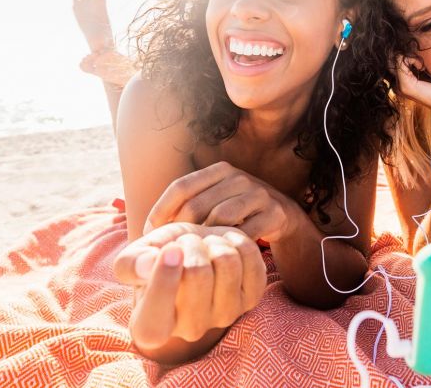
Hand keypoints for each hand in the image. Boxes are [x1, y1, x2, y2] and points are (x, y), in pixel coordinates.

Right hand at [114, 222, 266, 345]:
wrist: (191, 256)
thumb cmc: (156, 257)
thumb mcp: (133, 258)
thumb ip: (130, 263)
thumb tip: (149, 264)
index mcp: (151, 328)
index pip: (157, 312)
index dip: (165, 276)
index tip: (170, 248)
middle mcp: (190, 331)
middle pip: (197, 273)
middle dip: (190, 244)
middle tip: (185, 243)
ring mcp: (225, 316)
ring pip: (227, 261)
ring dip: (213, 241)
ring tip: (203, 245)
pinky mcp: (251, 297)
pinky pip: (250, 257)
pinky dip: (236, 240)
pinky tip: (222, 246)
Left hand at [144, 162, 299, 242]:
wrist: (282, 215)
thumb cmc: (237, 213)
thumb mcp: (214, 201)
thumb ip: (188, 206)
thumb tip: (148, 229)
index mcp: (219, 170)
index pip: (181, 187)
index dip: (161, 210)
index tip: (149, 233)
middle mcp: (238, 177)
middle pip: (197, 205)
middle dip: (180, 231)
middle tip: (170, 253)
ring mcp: (258, 194)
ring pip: (221, 218)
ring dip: (205, 240)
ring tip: (194, 256)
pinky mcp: (275, 213)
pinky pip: (246, 233)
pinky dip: (229, 248)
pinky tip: (219, 260)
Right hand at [395, 56, 430, 119]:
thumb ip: (419, 60)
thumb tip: (410, 42)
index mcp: (403, 82)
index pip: (394, 57)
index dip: (406, 52)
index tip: (422, 59)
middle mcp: (398, 85)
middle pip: (391, 57)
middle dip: (406, 52)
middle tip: (422, 60)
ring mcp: (400, 86)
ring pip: (394, 57)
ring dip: (409, 55)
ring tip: (422, 64)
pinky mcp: (406, 86)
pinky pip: (400, 60)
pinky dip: (411, 58)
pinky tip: (422, 67)